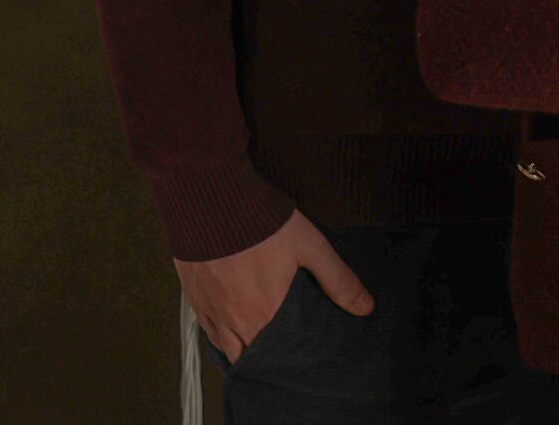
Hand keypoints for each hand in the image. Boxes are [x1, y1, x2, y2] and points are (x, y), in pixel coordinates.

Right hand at [176, 209, 372, 360]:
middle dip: (265, 359)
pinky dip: (219, 334)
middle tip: (282, 352)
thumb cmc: (261, 222)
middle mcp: (233, 321)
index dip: (288, 360)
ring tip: (258, 344)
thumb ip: (337, 280)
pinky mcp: (193, 296)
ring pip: (226, 348)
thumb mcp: (310, 246)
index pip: (276, 356)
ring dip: (241, 349)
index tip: (300, 356)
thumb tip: (365, 307)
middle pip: (250, 356)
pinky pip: (206, 329)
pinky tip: (229, 327)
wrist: (210, 198)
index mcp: (263, 315)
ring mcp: (209, 310)